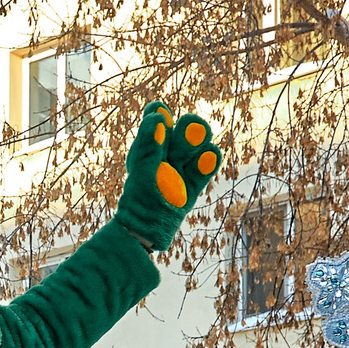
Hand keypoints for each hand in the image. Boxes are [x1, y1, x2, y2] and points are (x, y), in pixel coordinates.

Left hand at [111, 103, 224, 253]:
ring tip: (200, 144)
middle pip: (183, 130)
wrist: (145, 234)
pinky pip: (206, 167)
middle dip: (188, 127)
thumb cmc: (139, 202)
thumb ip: (150, 146)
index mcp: (147, 148)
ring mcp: (180, 170)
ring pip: (197, 146)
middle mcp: (165, 156)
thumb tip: (160, 115)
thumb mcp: (142, 172)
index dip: (160, 113)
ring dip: (199, 141)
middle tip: (187, 129)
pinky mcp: (193, 185)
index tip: (160, 114)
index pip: (157, 120)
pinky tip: (209, 155)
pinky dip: (209, 160)